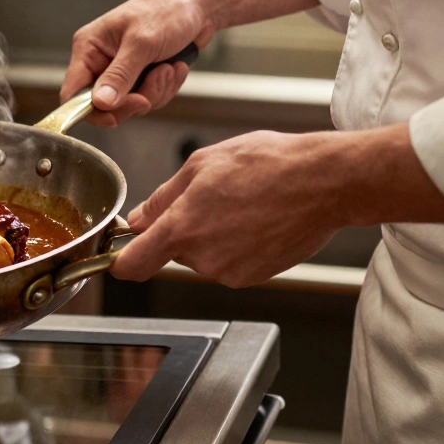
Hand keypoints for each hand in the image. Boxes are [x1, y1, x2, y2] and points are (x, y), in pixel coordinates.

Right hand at [61, 0, 213, 127]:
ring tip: (169, 67)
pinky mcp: (142, 76)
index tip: (114, 117)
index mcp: (89, 47)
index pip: (73, 93)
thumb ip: (120, 75)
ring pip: (130, 105)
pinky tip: (176, 67)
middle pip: (104, 105)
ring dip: (156, 91)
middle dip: (134, 100)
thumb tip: (100, 103)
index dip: (89, 110)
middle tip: (154, 83)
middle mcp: (101, 61)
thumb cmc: (168, 10)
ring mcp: (122, 70)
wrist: (200, 4)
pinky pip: (149, 98)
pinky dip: (166, 88)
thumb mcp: (142, 43)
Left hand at [111, 130, 342, 286]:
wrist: (326, 182)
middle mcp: (203, 258)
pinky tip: (256, 220)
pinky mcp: (255, 278)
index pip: (133, 265)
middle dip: (182, 230)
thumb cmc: (269, 164)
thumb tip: (139, 218)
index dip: (120, 261)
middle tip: (211, 200)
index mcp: (182, 228)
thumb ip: (163, 197)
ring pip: (202, 257)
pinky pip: (229, 262)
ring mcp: (230, 273)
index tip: (117, 256)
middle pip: (172, 253)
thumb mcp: (202, 165)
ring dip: (211, 236)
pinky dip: (236, 245)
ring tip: (241, 205)